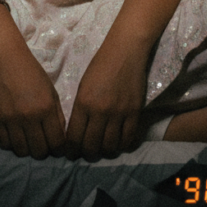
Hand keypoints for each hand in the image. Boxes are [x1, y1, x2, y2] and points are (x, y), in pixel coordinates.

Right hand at [0, 48, 65, 159]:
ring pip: (22, 151)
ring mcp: (11, 120)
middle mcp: (29, 117)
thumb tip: (60, 138)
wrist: (7, 59)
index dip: (59, 149)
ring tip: (29, 141)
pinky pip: (5, 144)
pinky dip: (11, 144)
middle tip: (43, 144)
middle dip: (44, 151)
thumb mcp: (51, 92)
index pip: (56, 143)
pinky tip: (15, 136)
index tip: (58, 148)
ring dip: (27, 150)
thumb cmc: (33, 74)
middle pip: (39, 151)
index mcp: (46, 108)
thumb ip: (57, 116)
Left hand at [65, 43, 147, 159]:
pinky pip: (128, 139)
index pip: (74, 137)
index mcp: (83, 103)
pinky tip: (119, 144)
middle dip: (87, 154)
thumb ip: (81, 109)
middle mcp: (100, 111)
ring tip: (103, 150)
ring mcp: (119, 113)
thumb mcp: (83, 86)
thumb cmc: (100, 65)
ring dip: (105, 152)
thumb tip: (78, 133)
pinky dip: (123, 145)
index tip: (71, 154)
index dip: (71, 150)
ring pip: (110, 146)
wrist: (125, 52)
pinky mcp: (134, 112)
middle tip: (88, 154)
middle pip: (91, 146)